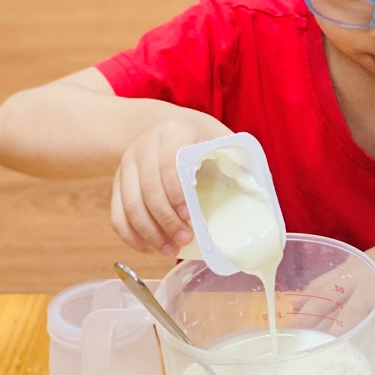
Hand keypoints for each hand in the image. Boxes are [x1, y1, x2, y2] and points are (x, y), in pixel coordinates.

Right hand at [110, 113, 231, 255]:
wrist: (162, 124)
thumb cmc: (199, 137)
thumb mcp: (219, 138)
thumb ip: (235, 160)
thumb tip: (257, 194)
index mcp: (173, 132)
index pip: (169, 164)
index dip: (177, 193)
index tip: (190, 216)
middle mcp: (143, 146)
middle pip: (147, 189)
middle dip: (165, 220)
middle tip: (184, 240)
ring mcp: (127, 164)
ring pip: (129, 204)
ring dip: (148, 233)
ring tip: (170, 250)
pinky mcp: (117, 181)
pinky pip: (117, 212)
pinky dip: (131, 235)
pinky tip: (148, 248)